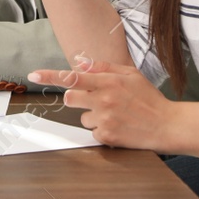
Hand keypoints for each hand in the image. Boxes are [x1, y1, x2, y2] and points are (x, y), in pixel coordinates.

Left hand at [28, 58, 177, 151]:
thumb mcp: (129, 74)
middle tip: (94, 99)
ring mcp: (104, 119)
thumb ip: (103, 67)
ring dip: (92, 116)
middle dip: (77, 98)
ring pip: (82, 117)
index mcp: (108, 82)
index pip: (72, 77)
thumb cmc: (148, 98)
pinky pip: (92, 131)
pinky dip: (101, 129)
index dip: (50, 76)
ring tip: (114, 114)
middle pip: (70, 98)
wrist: (166, 125)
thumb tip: (80, 62)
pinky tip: (117, 125)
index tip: (33, 75)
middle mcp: (103, 100)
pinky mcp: (106, 136)